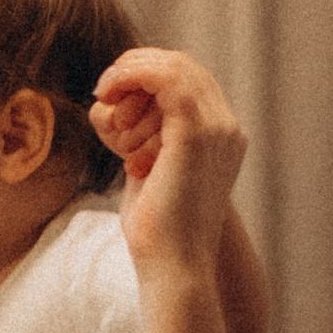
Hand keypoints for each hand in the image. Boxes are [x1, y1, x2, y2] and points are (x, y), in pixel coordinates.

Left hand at [90, 48, 247, 275]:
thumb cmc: (156, 231)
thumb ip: (141, 140)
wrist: (173, 266)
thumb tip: (105, 112)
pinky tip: (110, 93)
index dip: (149, 74)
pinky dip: (134, 77)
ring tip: (105, 93)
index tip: (112, 93)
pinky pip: (168, 79)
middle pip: (184, 67)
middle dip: (138, 68)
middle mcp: (226, 128)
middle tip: (105, 88)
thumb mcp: (148, 173)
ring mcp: (217, 128)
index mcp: (221, 138)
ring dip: (133, 74)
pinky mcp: (195, 133)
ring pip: (175, 68)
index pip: (189, 80)